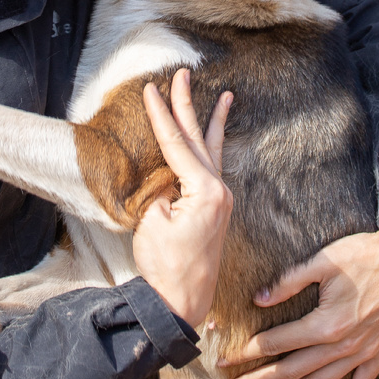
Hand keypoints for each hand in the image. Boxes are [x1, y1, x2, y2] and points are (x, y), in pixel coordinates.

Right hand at [132, 69, 232, 328]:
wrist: (180, 304)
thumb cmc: (164, 267)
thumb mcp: (153, 223)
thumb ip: (161, 194)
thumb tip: (168, 187)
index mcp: (206, 191)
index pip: (177, 143)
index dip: (162, 115)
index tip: (151, 88)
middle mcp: (220, 192)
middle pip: (200, 139)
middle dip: (189, 106)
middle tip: (185, 74)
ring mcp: (221, 203)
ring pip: (213, 152)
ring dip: (213, 124)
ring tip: (226, 97)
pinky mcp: (216, 214)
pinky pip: (213, 171)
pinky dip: (212, 152)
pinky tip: (214, 143)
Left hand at [224, 218, 378, 378]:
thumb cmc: (366, 254)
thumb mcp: (323, 261)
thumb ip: (289, 282)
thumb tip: (259, 299)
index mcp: (326, 323)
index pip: (277, 343)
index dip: (248, 352)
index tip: (225, 358)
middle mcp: (344, 344)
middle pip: (293, 369)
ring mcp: (365, 351)